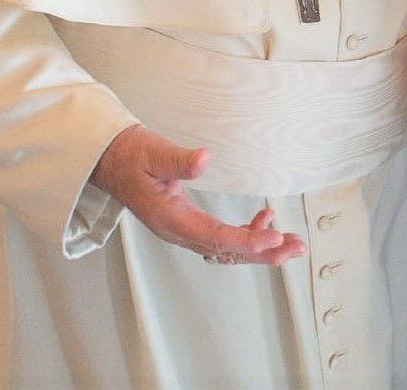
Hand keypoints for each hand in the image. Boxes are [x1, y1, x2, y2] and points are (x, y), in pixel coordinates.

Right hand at [90, 125, 305, 264]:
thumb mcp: (153, 153)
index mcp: (171, 219)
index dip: (247, 240)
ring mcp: (183, 230)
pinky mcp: (188, 222)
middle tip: (294, 248)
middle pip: (226, 251)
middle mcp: (179, 231)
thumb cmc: (131, 157)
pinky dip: (245, 234)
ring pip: (226, 248)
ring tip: (289, 242)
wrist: (112, 161)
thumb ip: (178, 159)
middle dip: (263, 252)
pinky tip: (263, 220)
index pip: (215, 237)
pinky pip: (221, 238)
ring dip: (259, 247)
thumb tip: (203, 160)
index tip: (274, 238)